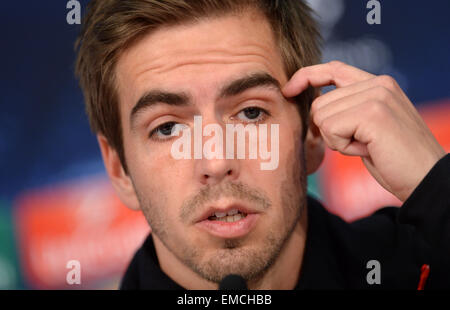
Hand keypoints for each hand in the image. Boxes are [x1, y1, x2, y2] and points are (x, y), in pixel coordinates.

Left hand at [282, 61, 445, 201]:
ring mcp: (376, 96)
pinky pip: (329, 129)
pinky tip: (366, 150)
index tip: (288, 89)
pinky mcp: (372, 113)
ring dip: (337, 140)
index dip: (307, 76)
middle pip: (319, 103)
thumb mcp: (368, 127)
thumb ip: (348, 108)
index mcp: (378, 83)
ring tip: (366, 146)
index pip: (333, 69)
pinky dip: (342, 147)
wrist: (425, 179)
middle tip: (361, 143)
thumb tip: (314, 104)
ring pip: (321, 117)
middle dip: (330, 131)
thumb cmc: (393, 158)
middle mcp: (378, 83)